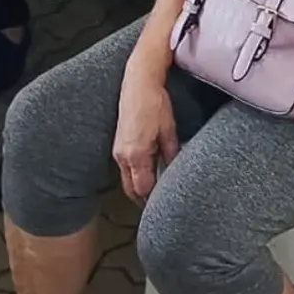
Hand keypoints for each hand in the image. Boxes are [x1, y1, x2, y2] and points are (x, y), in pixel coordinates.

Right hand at [112, 60, 178, 204]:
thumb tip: (175, 171)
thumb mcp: (169, 130)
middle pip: (131, 190)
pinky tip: (146, 174)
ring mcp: (118, 151)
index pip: (143, 189)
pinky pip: (125, 168)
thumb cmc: (155, 104)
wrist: (138, 84)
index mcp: (137, 155)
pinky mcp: (118, 144)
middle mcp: (123, 156)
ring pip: (127, 180)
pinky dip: (134, 175)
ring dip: (138, 188)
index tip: (163, 207)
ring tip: (153, 193)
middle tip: (157, 208)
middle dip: (143, 200)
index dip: (152, 200)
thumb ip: (171, 154)